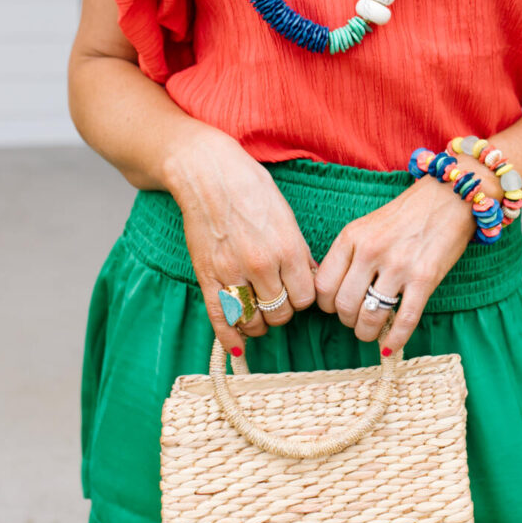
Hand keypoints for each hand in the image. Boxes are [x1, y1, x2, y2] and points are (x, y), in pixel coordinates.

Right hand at [166, 131, 317, 354]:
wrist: (208, 175)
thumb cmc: (251, 189)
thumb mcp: (287, 218)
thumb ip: (300, 254)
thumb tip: (314, 281)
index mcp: (286, 249)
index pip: (306, 298)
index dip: (304, 297)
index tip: (298, 289)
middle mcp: (261, 266)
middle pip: (282, 313)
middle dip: (284, 310)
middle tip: (279, 297)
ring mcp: (232, 274)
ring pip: (255, 322)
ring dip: (261, 323)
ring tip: (261, 312)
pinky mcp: (207, 277)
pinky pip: (221, 320)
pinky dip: (231, 339)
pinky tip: (239, 348)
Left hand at [313, 169, 485, 353]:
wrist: (448, 197)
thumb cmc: (405, 216)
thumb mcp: (366, 226)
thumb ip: (348, 255)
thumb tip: (332, 293)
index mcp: (352, 237)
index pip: (323, 285)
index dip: (326, 304)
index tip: (336, 306)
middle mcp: (371, 251)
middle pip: (344, 305)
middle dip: (347, 321)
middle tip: (355, 320)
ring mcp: (398, 265)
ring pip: (370, 316)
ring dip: (366, 332)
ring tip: (370, 331)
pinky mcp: (425, 278)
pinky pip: (405, 320)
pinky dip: (394, 339)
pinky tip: (389, 346)